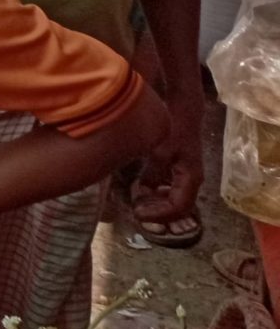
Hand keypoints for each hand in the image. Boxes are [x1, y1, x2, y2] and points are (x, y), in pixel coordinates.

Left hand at [134, 103, 204, 229]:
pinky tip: (142, 191)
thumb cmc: (174, 130)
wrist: (184, 113)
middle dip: (158, 214)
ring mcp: (187, 177)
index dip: (160, 215)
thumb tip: (143, 192)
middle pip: (178, 209)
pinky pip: (171, 191)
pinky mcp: (180, 172)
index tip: (138, 214)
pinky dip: (157, 195)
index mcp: (191, 178)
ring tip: (137, 203)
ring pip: (175, 201)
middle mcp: (192, 181)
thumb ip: (152, 172)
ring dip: (157, 206)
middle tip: (136, 211)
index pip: (179, 207)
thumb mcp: (160, 150)